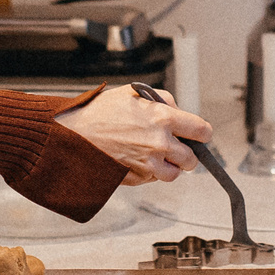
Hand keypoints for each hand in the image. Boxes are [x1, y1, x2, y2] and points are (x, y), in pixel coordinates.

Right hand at [55, 89, 209, 185]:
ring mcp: (148, 164)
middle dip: (186, 154)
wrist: (72, 133)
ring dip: (168, 167)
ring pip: (173, 174)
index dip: (201, 133)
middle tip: (176, 148)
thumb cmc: (99, 112)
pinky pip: (151, 180)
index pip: (202, 131)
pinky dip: (148, 173)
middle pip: (191, 159)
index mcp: (164, 119)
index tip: (199, 134)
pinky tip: (134, 159)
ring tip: (154, 156)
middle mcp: (160, 144)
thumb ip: (163, 100)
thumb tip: (178, 112)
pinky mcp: (135, 178)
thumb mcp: (134, 94)